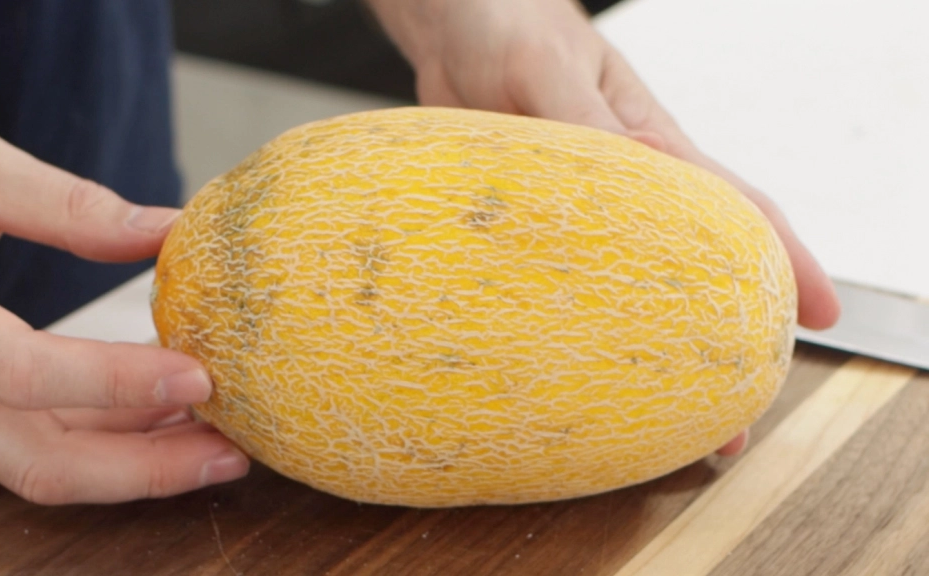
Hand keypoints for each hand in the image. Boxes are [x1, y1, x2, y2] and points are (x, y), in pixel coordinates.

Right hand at [0, 119, 248, 503]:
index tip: (198, 376)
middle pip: (38, 459)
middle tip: (233, 453)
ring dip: (135, 463)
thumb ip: (62, 205)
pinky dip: (105, 438)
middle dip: (145, 467)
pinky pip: (33, 443)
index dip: (114, 382)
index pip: (18, 371)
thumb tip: (167, 230)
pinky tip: (166, 420)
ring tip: (218, 444)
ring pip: (40, 464)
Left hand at [369, 0, 838, 455]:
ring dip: (643, 350)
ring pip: (623, 288)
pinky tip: (566, 364)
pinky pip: (554, 279)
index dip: (786, 260)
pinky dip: (571, 324)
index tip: (820, 314)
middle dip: (719, 339)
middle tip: (733, 415)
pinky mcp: (527, 222)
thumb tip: (635, 180)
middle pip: (688, 270)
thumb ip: (588, 125)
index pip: (735, 207)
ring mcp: (576, 211)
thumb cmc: (511, 28)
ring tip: (659, 420)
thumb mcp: (553, 72)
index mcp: (649, 146)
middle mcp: (624, 188)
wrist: (452, 29)